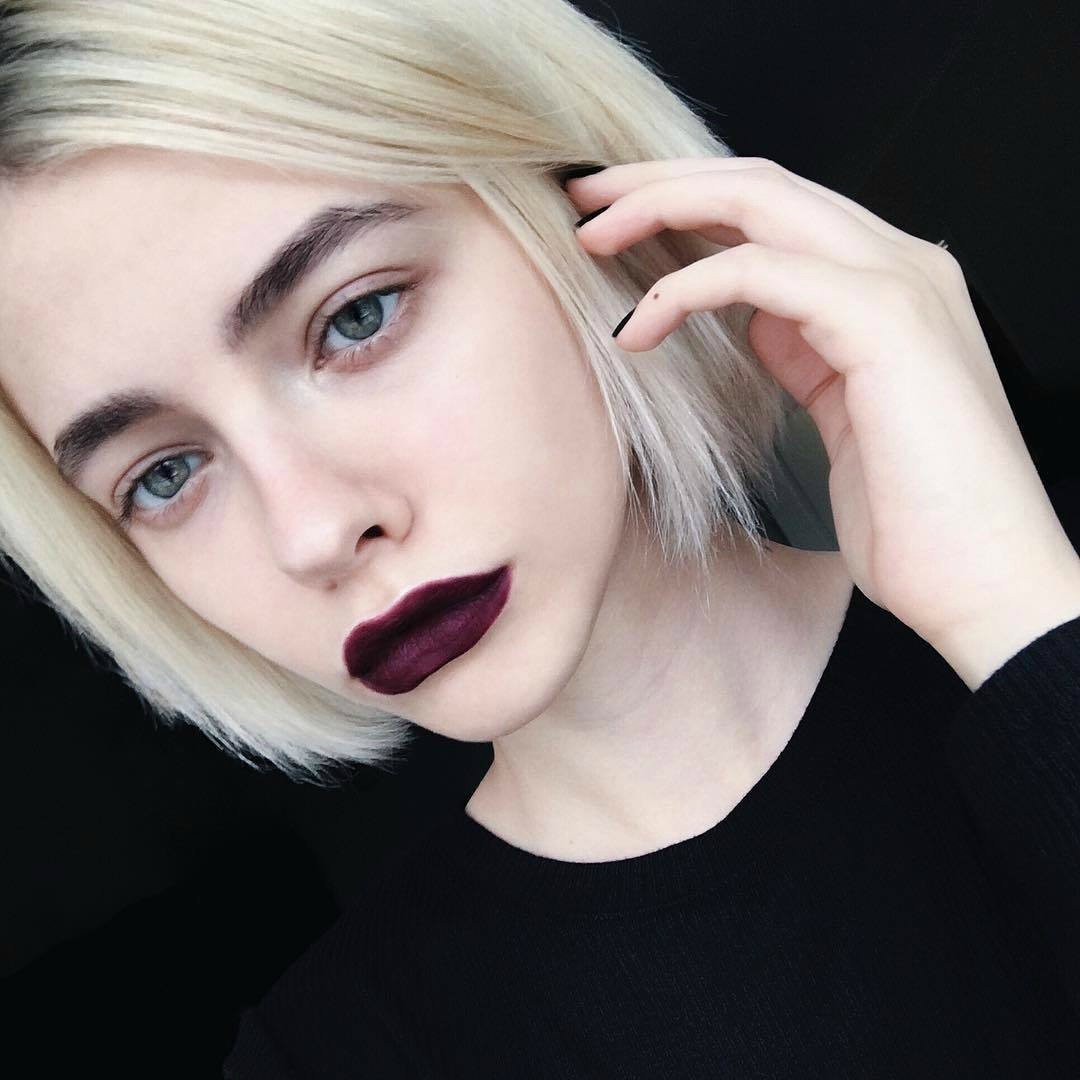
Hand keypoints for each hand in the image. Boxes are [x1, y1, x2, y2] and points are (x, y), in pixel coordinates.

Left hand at [566, 157, 1079, 687]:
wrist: (985, 583)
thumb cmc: (914, 517)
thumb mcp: (843, 411)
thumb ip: (805, 350)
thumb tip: (750, 319)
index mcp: (888, 284)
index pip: (775, 208)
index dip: (688, 199)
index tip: (614, 220)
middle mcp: (900, 264)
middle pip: (759, 182)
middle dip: (659, 181)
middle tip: (582, 198)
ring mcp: (899, 284)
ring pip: (758, 200)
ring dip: (660, 207)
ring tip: (589, 238)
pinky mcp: (884, 321)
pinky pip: (758, 272)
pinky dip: (685, 289)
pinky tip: (637, 328)